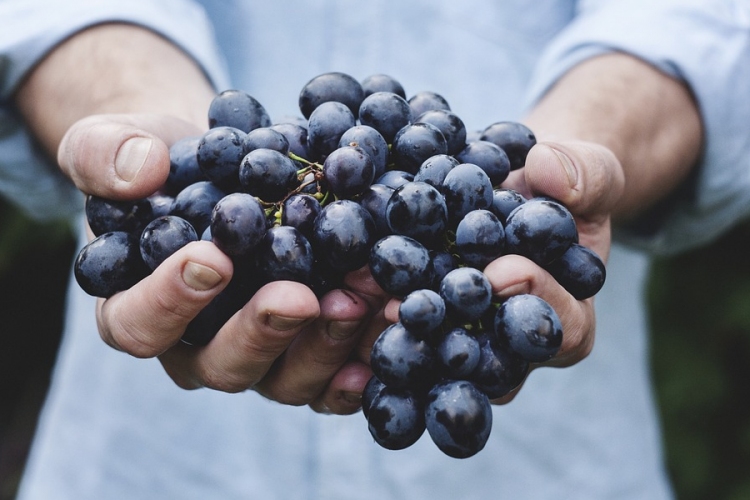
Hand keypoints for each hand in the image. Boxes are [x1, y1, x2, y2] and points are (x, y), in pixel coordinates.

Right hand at [60, 113, 383, 414]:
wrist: (225, 169)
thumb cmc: (164, 164)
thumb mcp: (116, 142)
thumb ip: (105, 154)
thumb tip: (139, 172)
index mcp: (138, 309)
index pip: (139, 324)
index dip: (169, 301)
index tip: (211, 258)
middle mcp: (198, 347)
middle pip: (222, 365)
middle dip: (263, 332)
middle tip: (299, 297)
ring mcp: (259, 356)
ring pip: (286, 378)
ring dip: (326, 344)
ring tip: (362, 298)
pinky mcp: (307, 351)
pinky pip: (334, 377)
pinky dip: (363, 360)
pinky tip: (390, 327)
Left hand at [379, 139, 624, 402]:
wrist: (518, 189)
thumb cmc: (561, 188)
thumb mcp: (589, 172)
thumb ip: (584, 174)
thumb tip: (546, 170)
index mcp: (567, 319)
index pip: (561, 328)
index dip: (535, 300)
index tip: (501, 270)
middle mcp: (512, 347)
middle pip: (487, 358)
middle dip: (450, 330)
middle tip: (410, 305)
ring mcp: (464, 340)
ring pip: (435, 354)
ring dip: (398, 329)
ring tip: (364, 297)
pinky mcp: (424, 325)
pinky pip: (399, 328)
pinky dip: (369, 310)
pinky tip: (340, 289)